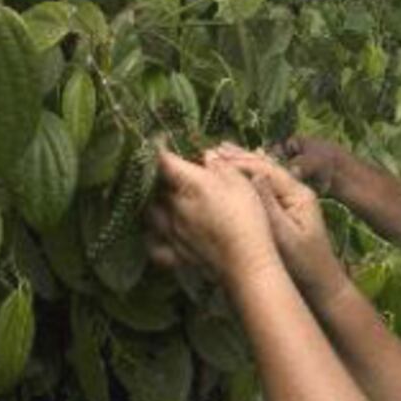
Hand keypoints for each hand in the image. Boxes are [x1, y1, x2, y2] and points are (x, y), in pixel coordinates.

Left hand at [146, 145, 278, 283]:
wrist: (247, 263)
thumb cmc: (248, 219)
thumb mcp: (241, 183)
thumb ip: (220, 167)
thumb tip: (206, 155)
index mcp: (189, 185)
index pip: (164, 159)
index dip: (160, 145)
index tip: (161, 138)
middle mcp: (173, 206)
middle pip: (157, 186)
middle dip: (163, 177)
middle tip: (174, 172)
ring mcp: (171, 231)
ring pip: (151, 212)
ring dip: (154, 203)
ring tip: (164, 200)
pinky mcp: (175, 253)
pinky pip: (153, 244)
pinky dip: (152, 237)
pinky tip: (157, 233)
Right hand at [207, 142, 345, 298]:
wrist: (321, 281)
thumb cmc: (304, 263)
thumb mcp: (285, 236)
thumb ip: (270, 206)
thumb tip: (256, 176)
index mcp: (299, 195)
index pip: (266, 172)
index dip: (240, 163)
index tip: (215, 159)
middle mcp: (298, 191)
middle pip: (267, 168)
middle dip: (240, 158)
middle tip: (213, 149)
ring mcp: (294, 198)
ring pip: (266, 174)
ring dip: (244, 162)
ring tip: (222, 151)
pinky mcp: (289, 207)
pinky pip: (268, 185)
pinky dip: (252, 174)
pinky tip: (241, 166)